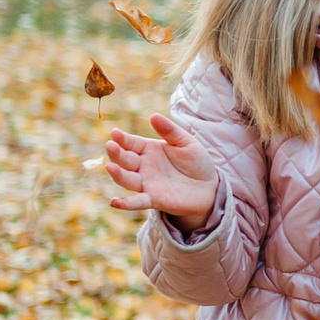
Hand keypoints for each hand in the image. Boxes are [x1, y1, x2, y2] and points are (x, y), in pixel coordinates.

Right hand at [105, 114, 220, 225]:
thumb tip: (153, 116)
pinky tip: (115, 203)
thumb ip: (170, 131)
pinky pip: (137, 202)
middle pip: (125, 159)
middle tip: (111, 146)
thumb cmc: (196, 162)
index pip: (131, 143)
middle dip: (117, 153)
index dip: (122, 138)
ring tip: (111, 167)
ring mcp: (146, 183)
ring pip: (127, 179)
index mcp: (148, 150)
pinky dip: (126, 203)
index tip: (115, 133)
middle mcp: (143, 166)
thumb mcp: (186, 142)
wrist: (209, 186)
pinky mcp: (154, 199)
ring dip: (118, 174)